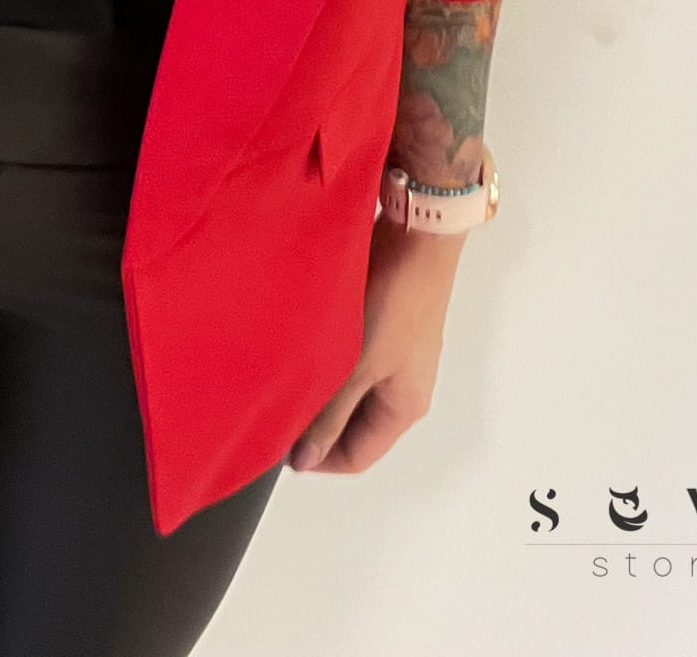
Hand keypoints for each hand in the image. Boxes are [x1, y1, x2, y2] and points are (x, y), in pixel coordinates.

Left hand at [288, 215, 466, 474]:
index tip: (280, 441)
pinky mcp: (383, 327)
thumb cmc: (398, 299)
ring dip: (321, 383)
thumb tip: (306, 461)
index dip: (318, 456)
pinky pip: (351, 357)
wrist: (417, 236)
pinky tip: (307, 340)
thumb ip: (331, 414)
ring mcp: (394, 356)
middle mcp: (402, 386)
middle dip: (317, 419)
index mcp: (404, 408)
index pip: (357, 456)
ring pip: (349, 389)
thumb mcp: (359, 365)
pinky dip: (329, 356)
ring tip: (290, 369)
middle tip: (279, 401)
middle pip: (353, 424)